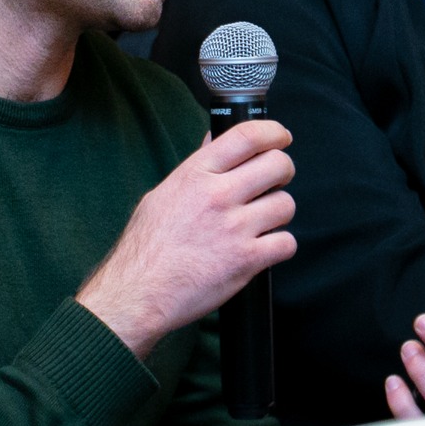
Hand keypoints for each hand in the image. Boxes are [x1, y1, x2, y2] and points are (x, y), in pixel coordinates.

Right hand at [76, 120, 294, 361]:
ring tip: (262, 221)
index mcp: (196, 174)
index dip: (273, 132)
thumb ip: (196, 167)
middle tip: (275, 182)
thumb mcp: (163, 193)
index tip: (281, 138)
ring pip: (286, 204)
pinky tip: (263, 248)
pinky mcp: (246, 260)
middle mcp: (218, 196)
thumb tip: (214, 141)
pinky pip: (287, 243)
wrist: (138, 293)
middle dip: (283, 172)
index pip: (246, 136)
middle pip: (277, 165)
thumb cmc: (146, 247)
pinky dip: (280, 246)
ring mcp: (234, 228)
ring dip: (279, 213)